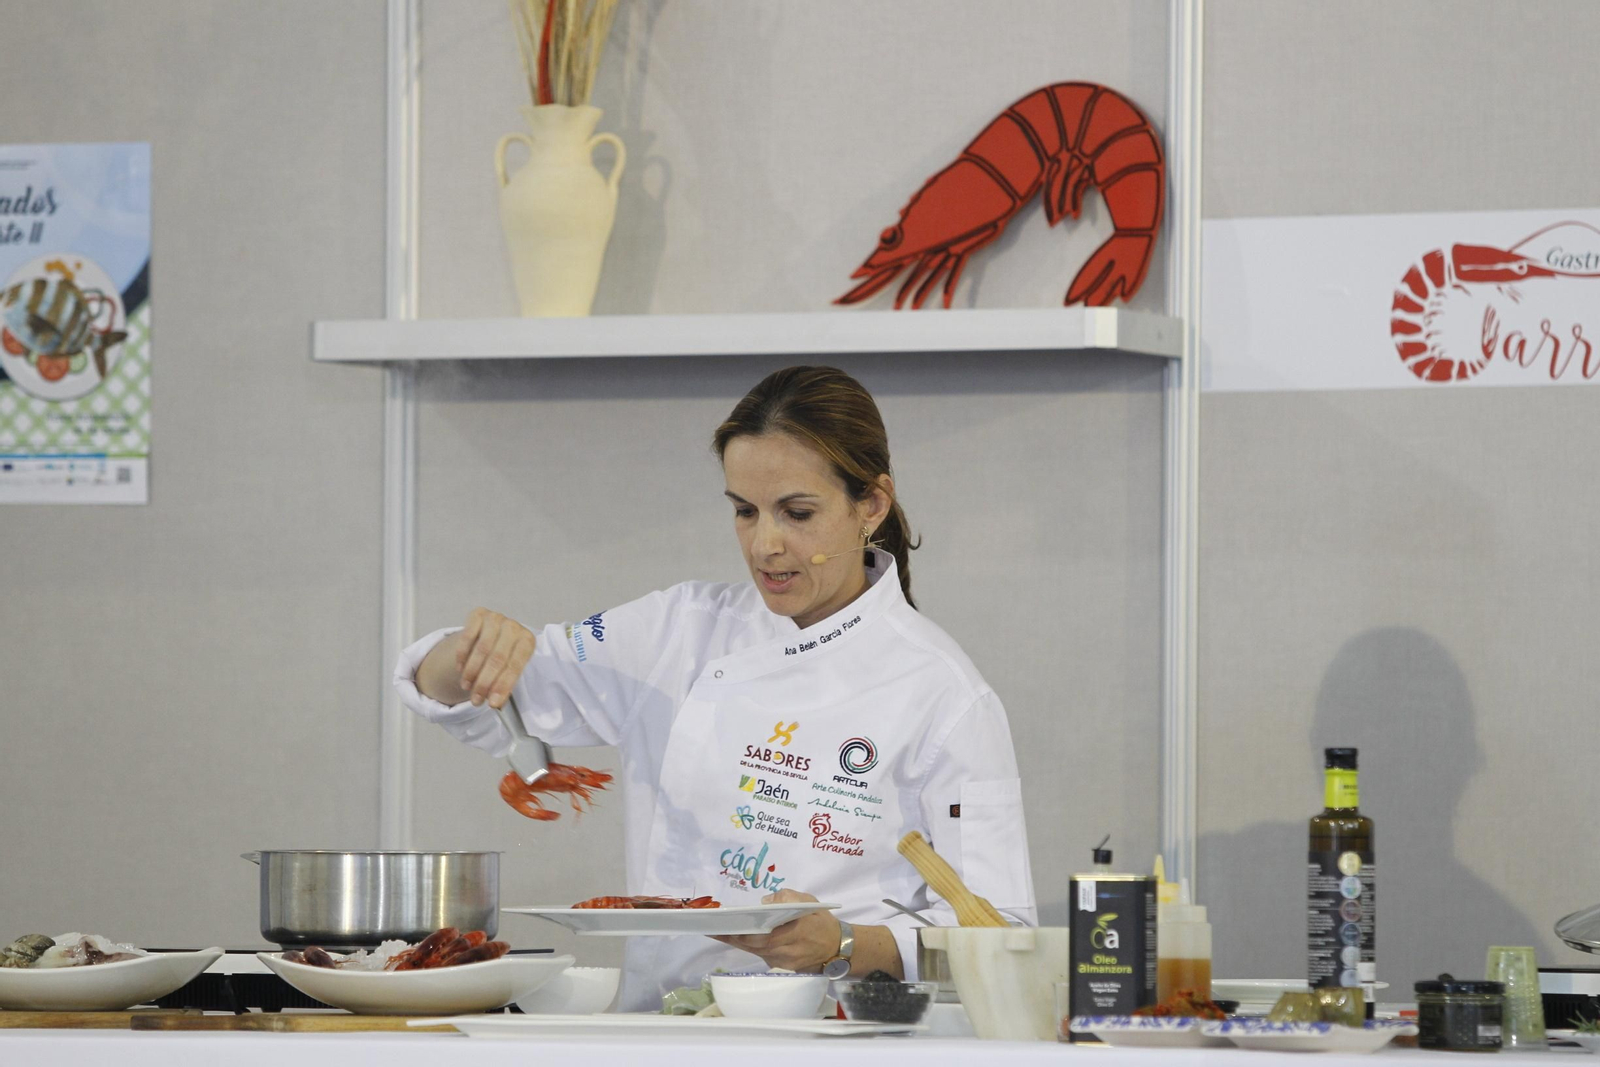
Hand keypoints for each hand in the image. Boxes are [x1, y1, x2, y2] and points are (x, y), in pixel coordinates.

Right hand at [456, 607, 535, 709]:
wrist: (491, 633)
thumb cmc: (503, 655)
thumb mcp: (508, 669)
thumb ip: (504, 684)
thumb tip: (495, 703)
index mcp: (528, 641)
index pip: (516, 665)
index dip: (504, 685)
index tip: (493, 703)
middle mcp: (514, 627)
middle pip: (498, 658)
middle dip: (485, 683)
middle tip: (476, 699)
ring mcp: (496, 618)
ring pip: (481, 649)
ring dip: (472, 672)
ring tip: (466, 687)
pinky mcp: (479, 614)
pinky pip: (467, 637)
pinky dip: (462, 656)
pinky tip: (460, 669)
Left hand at [710, 889, 837, 971]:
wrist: (838, 949)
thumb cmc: (821, 922)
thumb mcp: (809, 901)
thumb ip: (786, 897)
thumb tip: (764, 903)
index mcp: (792, 932)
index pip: (759, 934)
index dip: (738, 931)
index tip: (719, 925)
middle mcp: (785, 951)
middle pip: (752, 945)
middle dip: (731, 936)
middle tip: (710, 927)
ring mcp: (783, 962)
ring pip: (755, 952)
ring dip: (737, 942)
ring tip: (719, 930)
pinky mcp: (782, 968)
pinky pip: (762, 956)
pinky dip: (750, 946)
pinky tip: (738, 937)